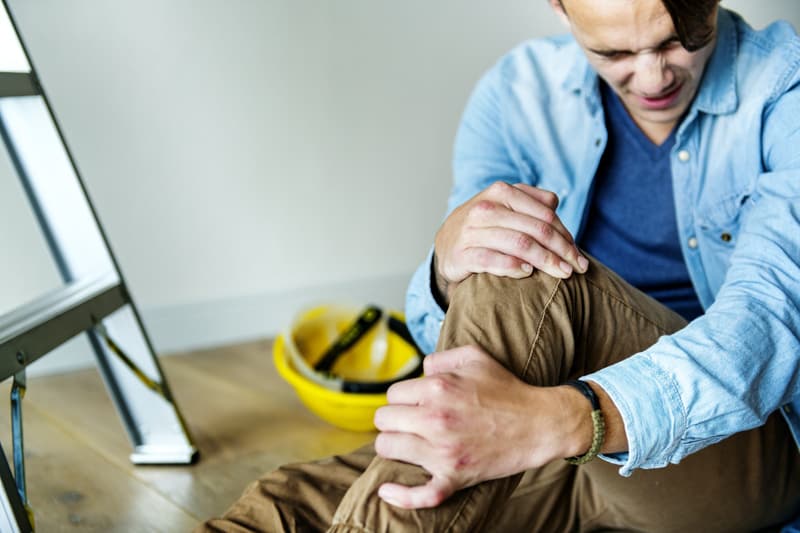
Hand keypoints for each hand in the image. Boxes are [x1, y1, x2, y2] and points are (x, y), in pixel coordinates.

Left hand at [372, 346, 589, 508]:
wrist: (540, 424)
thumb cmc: (507, 388)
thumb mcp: (474, 357)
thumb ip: (439, 358)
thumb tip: (419, 373)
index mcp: (437, 388)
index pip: (392, 394)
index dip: (403, 398)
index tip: (415, 404)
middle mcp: (435, 419)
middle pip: (383, 420)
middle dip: (394, 419)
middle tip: (410, 423)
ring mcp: (444, 451)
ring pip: (387, 449)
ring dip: (394, 446)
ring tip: (408, 443)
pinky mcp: (455, 476)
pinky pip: (420, 494)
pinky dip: (401, 495)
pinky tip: (387, 491)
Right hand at [433, 182, 587, 302]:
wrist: (446, 244)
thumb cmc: (485, 227)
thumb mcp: (505, 207)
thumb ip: (531, 202)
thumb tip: (556, 204)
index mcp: (501, 192)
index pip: (545, 215)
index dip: (566, 236)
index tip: (578, 257)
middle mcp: (485, 208)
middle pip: (536, 229)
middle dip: (561, 251)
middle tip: (577, 269)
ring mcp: (471, 231)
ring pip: (519, 244)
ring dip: (546, 261)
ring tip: (561, 274)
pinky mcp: (461, 254)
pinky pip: (492, 260)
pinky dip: (513, 267)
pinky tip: (528, 273)